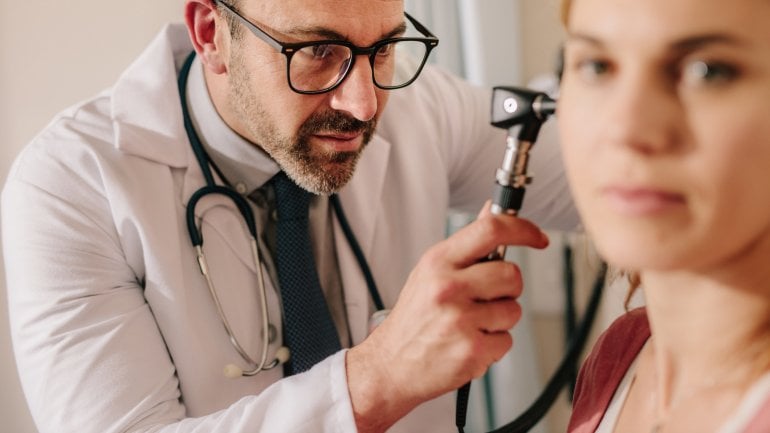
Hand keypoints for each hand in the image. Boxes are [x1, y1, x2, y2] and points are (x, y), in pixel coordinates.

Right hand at [346, 202, 548, 431]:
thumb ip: (466, 244)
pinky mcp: (472, 350)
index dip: (523, 229)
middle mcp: (448, 287)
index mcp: (438, 262)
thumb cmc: (413, 319)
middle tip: (484, 299)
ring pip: (513, 310)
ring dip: (499, 320)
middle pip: (512, 275)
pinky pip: (507, 341)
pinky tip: (468, 344)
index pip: (491, 230)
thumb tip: (491, 211)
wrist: (390, 364)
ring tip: (470, 325)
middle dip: (507, 289)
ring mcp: (460, 320)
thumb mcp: (430, 272)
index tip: (537, 237)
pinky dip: (493, 346)